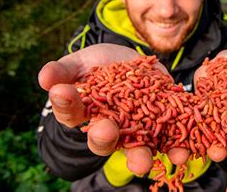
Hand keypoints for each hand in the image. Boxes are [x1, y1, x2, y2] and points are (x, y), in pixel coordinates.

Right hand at [38, 43, 186, 174]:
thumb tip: (45, 78)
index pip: (71, 113)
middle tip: (104, 129)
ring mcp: (136, 130)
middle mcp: (109, 128)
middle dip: (104, 136)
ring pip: (137, 149)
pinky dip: (176, 149)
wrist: (132, 63)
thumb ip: (64, 71)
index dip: (66, 104)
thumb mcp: (81, 63)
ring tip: (143, 162)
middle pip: (103, 140)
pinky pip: (169, 141)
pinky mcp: (162, 125)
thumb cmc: (99, 65)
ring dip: (140, 157)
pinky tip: (182, 152)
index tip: (62, 92)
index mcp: (84, 113)